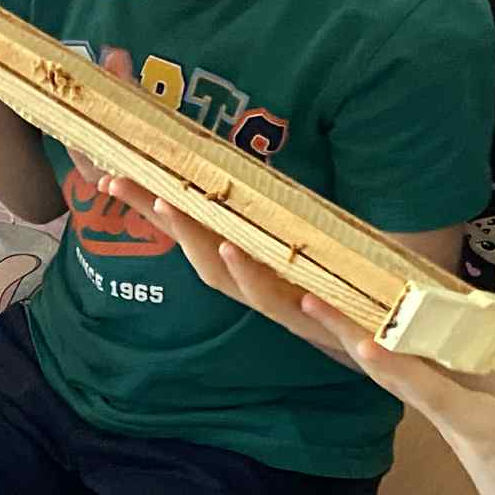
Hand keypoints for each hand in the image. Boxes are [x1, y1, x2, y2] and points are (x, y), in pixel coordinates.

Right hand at [100, 173, 356, 362]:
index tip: (113, 181)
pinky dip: (316, 314)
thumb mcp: (287, 238)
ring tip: (222, 244)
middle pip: (207, 261)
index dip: (150, 209)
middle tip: (157, 198)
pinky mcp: (335, 329)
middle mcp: (257, 289)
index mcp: (242, 262)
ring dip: (237, 270)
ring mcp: (294, 311)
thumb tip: (221, 158)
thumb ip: (256, 207)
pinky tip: (307, 295)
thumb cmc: (330, 280)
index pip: (188, 232)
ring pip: (256, 294)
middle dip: (181, 231)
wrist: (381, 336)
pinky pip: (321, 321)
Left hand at [309, 296, 494, 494]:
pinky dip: (384, 357)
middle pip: (391, 376)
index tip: (363, 345)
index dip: (397, 369)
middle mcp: (450, 425)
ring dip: (357, 343)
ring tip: (322, 305)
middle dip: (349, 337)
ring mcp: (442, 426)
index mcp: (482, 428)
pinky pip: (408, 385)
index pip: (431, 394)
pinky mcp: (444, 426)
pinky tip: (364, 330)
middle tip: (309, 299)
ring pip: (393, 379)